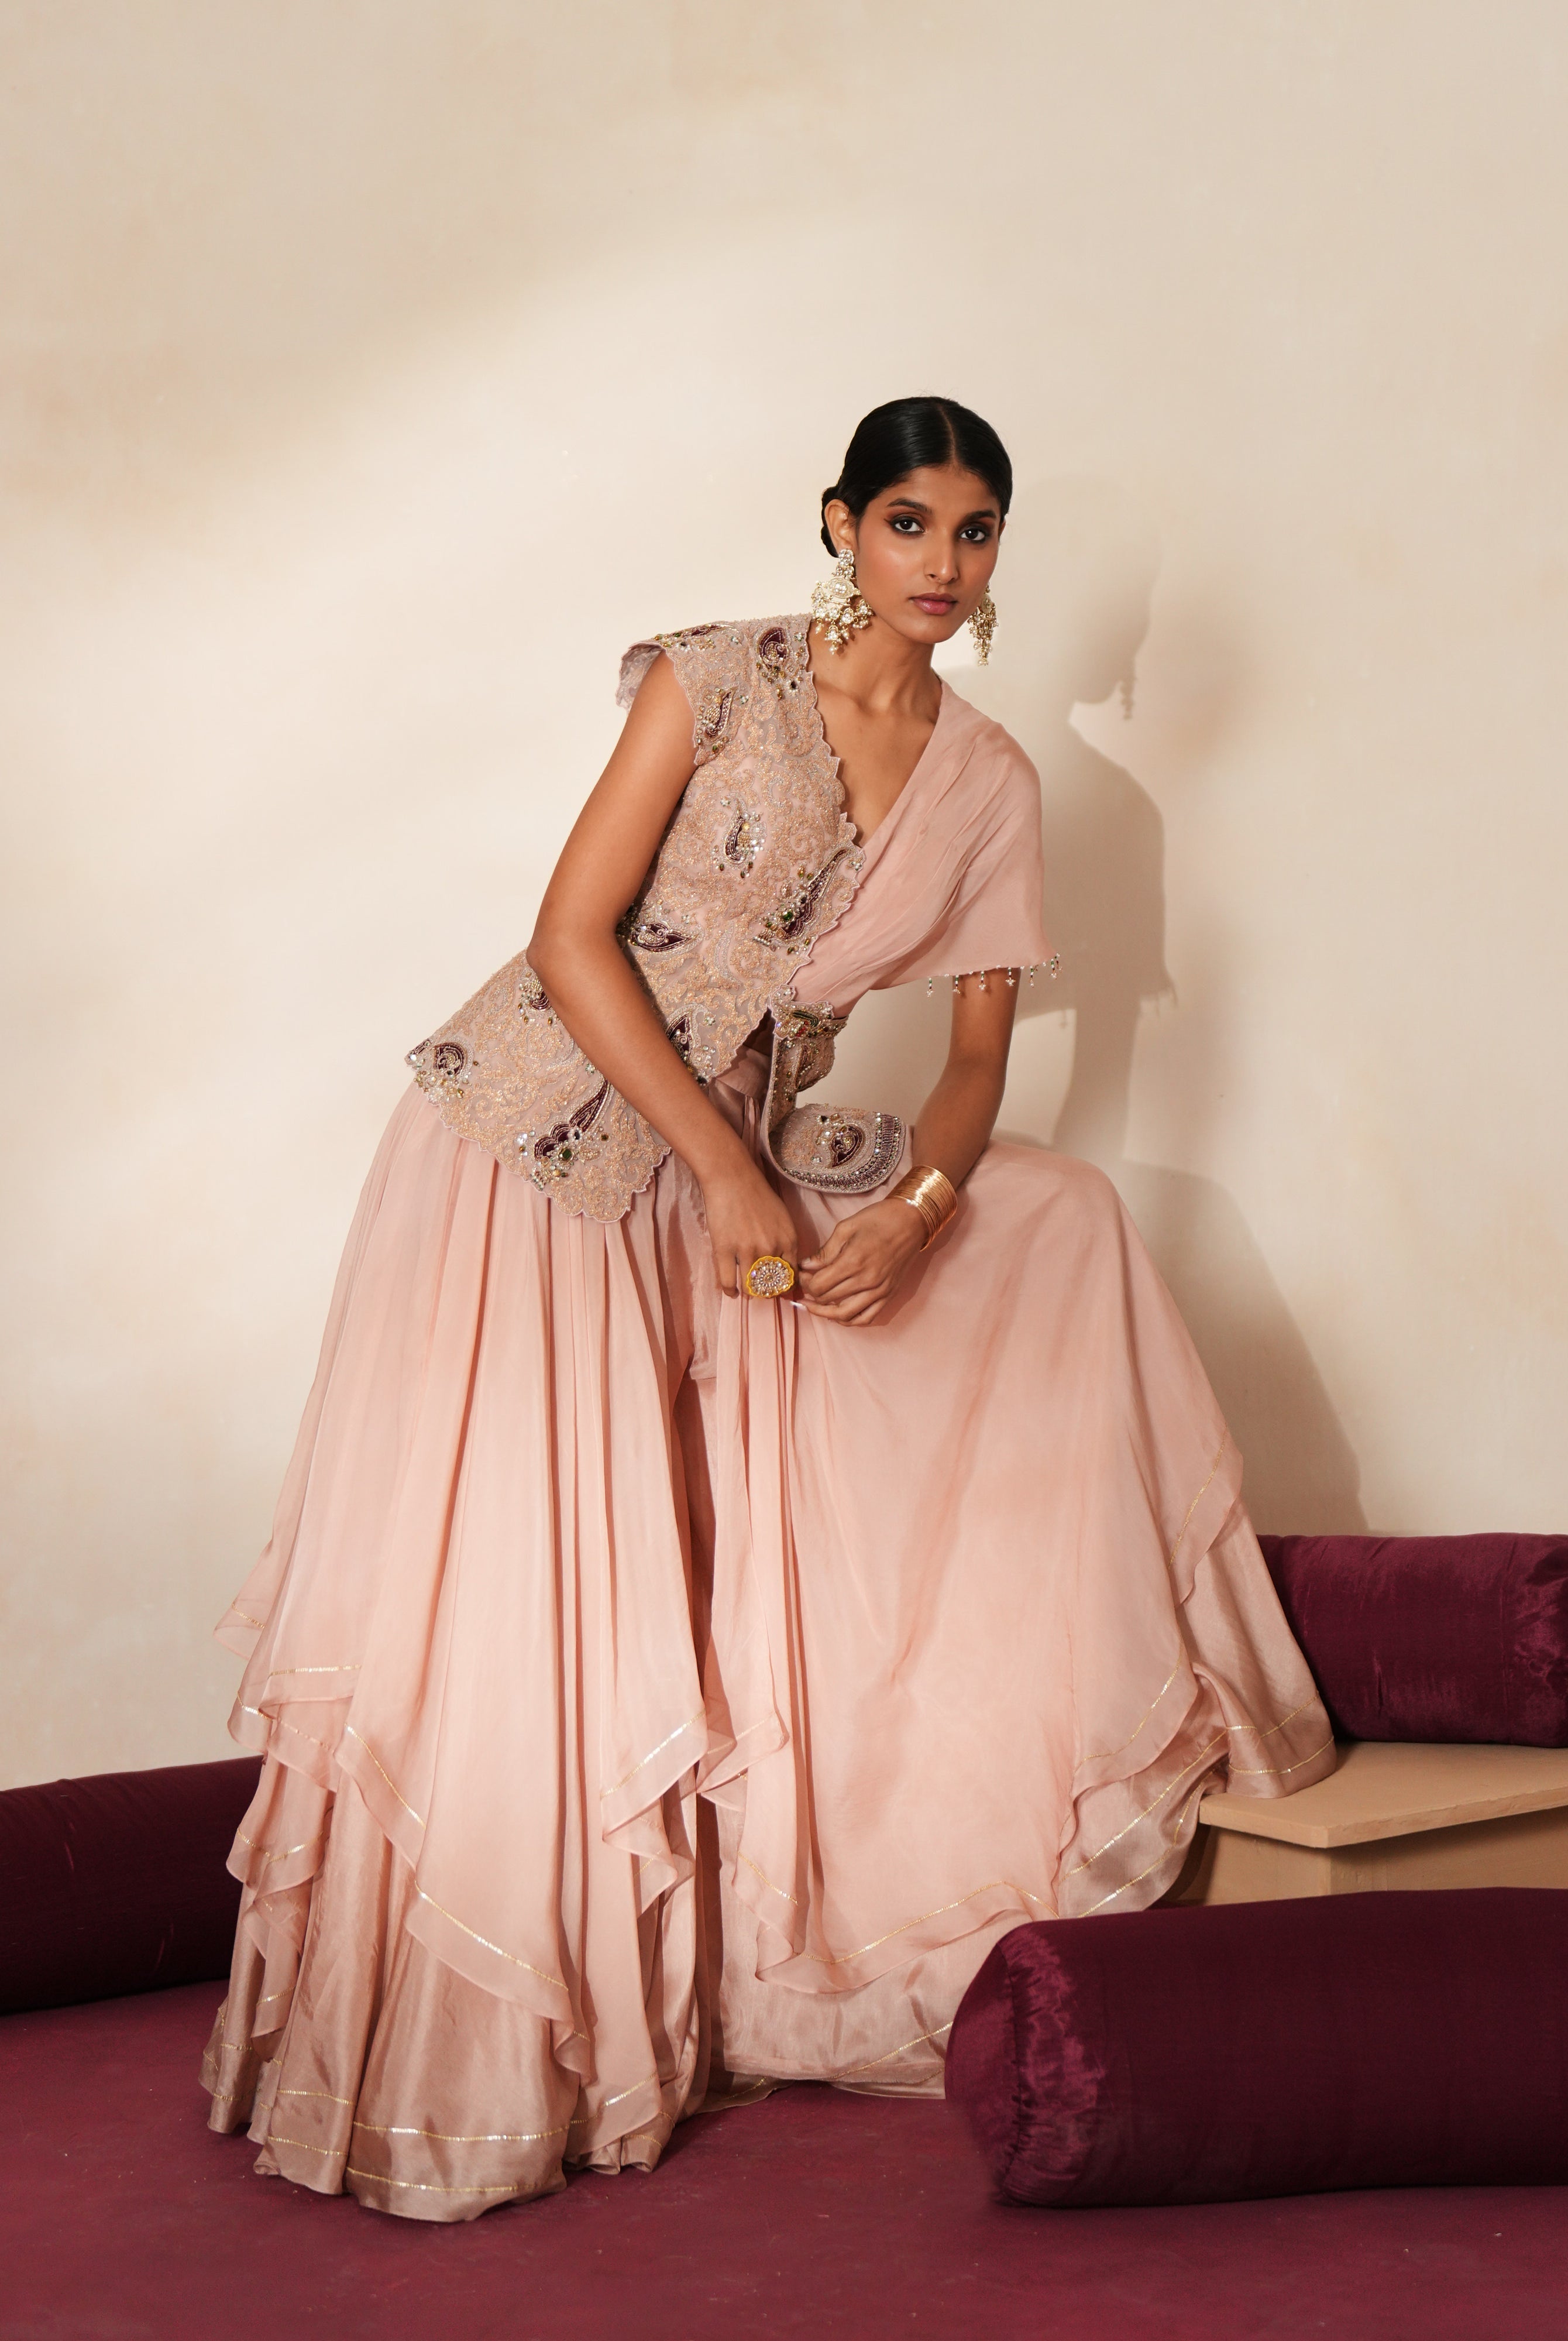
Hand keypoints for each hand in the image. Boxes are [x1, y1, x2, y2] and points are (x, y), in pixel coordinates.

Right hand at [701, 1165, 800, 1297]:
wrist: (732, 1178)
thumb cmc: (757, 1194)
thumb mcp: (783, 1218)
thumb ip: (786, 1242)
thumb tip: (786, 1266)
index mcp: (789, 1240)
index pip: (792, 1277)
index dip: (785, 1288)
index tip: (778, 1291)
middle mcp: (771, 1249)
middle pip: (772, 1286)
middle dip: (767, 1293)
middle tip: (761, 1293)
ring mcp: (747, 1251)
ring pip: (751, 1287)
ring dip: (749, 1293)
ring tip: (746, 1293)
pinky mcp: (725, 1250)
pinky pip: (729, 1281)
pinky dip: (730, 1291)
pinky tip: (731, 1292)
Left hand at [798, 1198, 926, 1324]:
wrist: (911, 1221)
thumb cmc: (878, 1219)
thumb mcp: (846, 1227)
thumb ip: (825, 1250)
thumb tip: (806, 1266)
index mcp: (853, 1261)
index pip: (819, 1285)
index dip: (805, 1282)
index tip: (802, 1274)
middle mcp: (866, 1281)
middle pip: (828, 1300)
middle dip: (811, 1294)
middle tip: (806, 1285)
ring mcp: (879, 1291)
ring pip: (845, 1315)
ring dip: (826, 1314)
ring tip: (815, 1306)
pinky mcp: (889, 1295)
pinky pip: (867, 1318)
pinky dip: (850, 1320)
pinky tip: (839, 1314)